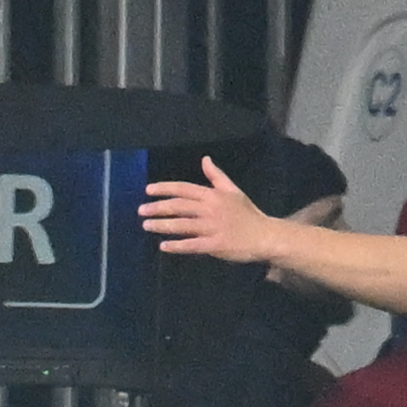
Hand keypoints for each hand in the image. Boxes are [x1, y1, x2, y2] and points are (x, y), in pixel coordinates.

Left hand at [140, 157, 282, 263]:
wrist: (265, 236)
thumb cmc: (248, 214)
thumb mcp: (233, 190)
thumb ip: (216, 176)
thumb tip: (205, 159)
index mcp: (212, 195)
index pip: (183, 188)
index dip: (164, 188)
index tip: (148, 190)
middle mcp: (210, 209)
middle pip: (179, 206)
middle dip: (158, 207)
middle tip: (141, 210)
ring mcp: (212, 228)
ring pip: (182, 225)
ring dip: (162, 225)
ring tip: (146, 225)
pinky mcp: (215, 245)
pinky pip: (192, 245)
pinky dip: (177, 246)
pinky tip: (163, 246)